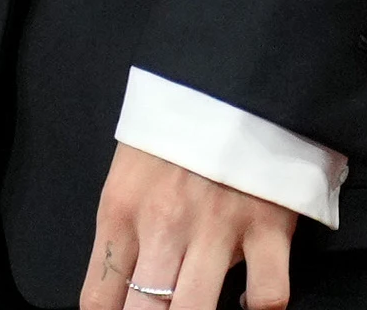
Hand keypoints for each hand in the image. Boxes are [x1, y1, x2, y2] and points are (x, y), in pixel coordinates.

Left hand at [84, 143, 300, 309]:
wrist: (229, 80)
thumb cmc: (173, 132)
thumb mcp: (127, 176)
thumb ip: (122, 233)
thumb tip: (118, 289)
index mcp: (121, 212)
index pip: (99, 297)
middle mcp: (164, 225)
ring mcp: (217, 229)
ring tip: (196, 308)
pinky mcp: (267, 228)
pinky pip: (267, 294)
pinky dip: (259, 307)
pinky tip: (248, 301)